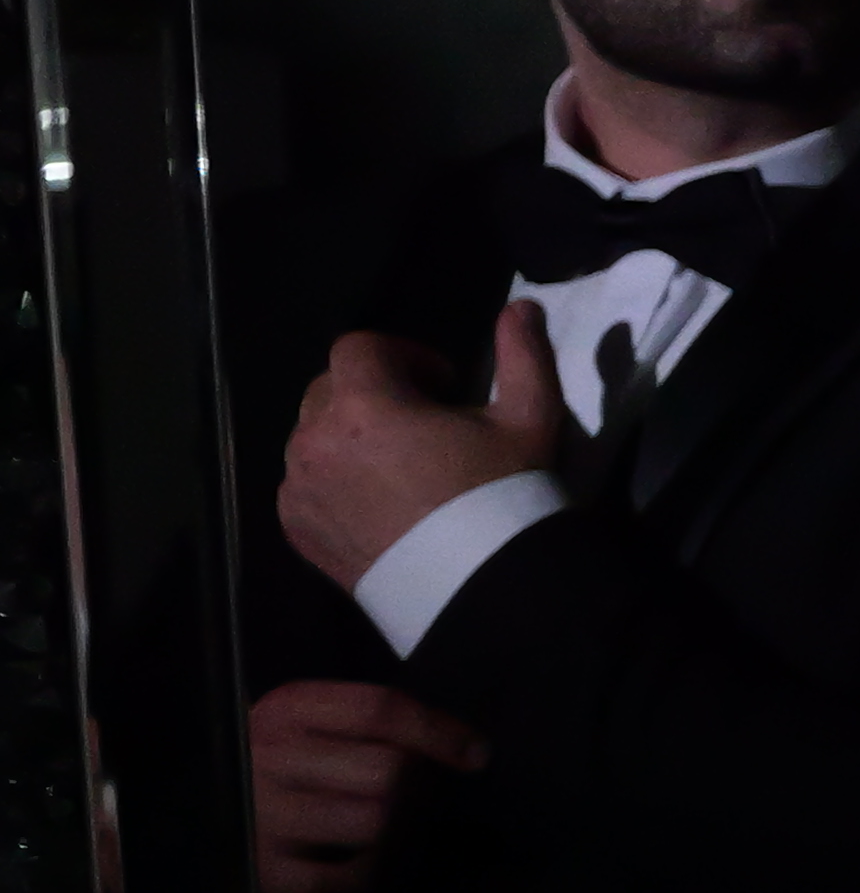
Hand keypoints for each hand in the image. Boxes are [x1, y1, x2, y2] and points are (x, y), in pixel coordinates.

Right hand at [247, 679, 487, 892]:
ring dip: (403, 833)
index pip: (379, 710)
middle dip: (418, 789)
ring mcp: (262, 816)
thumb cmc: (283, 758)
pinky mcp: (264, 871)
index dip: (438, 732)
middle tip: (419, 800)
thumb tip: (473, 751)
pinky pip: (347, 879)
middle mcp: (270, 756)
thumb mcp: (317, 721)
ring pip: (374, 823)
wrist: (198, 802)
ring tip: (399, 831)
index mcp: (289, 709)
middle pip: (387, 771)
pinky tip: (372, 862)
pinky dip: (373, 875)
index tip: (475, 755)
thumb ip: (383, 723)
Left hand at [277, 301, 564, 587]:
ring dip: (348, 437)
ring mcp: (299, 487)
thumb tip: (522, 307)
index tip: (440, 384)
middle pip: (328, 389)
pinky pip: (303, 483)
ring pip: (311, 437)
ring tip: (398, 469)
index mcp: (365, 405)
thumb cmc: (503, 494)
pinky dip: (332, 480)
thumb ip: (522, 355)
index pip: (358, 347)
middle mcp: (315, 441)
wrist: (480, 586)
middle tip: (421, 425)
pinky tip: (378, 503)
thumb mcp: (530, 419)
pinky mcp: (295, 527)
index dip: (402, 354)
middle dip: (371, 393)